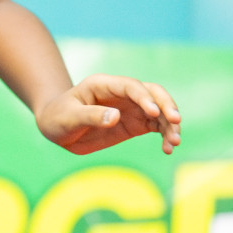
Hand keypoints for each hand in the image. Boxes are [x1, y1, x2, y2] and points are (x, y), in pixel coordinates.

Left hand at [36, 74, 181, 155]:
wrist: (57, 128)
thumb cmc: (58, 117)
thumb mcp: (69, 117)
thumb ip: (91, 116)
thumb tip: (115, 117)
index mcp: (103, 85)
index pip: (131, 86)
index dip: (145, 97)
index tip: (155, 113)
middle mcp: (122, 93)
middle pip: (152, 93)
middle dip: (166, 105)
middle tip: (175, 122)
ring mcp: (131, 108)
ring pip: (159, 111)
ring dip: (170, 124)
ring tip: (174, 142)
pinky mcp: (135, 123)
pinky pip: (157, 126)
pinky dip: (165, 135)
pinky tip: (168, 148)